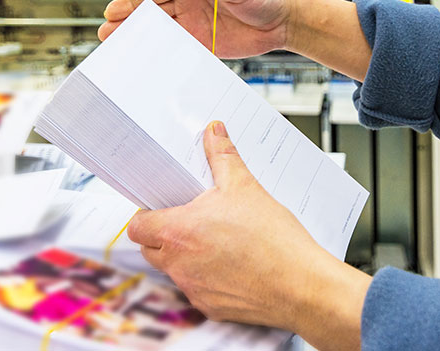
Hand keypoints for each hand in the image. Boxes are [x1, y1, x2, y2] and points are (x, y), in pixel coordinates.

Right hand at [100, 0, 293, 58]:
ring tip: (116, 47)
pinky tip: (145, 63)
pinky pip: (177, 50)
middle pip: (152, 13)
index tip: (113, 10)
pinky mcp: (203, 44)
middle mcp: (189, 3)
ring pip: (160, 32)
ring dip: (139, 39)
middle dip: (128, 22)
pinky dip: (161, 55)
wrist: (284, 21)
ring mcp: (194, 24)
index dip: (134, 2)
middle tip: (105, 33)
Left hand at [127, 121, 370, 350]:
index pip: (138, 226)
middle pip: (150, 249)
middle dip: (163, 235)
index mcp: (179, 231)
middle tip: (191, 221)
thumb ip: (223, 156)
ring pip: (174, 270)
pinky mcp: (210, 307)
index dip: (147, 214)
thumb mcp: (246, 187)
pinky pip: (197, 290)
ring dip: (186, 256)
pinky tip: (233, 265)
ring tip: (218, 241)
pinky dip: (208, 278)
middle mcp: (178, 264)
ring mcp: (193, 289)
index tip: (164, 207)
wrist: (301, 285)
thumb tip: (213, 132)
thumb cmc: (274, 240)